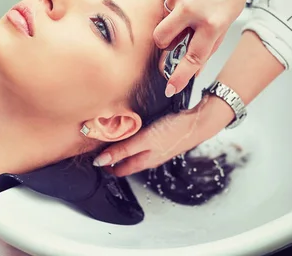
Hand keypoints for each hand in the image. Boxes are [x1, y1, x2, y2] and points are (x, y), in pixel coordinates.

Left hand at [93, 96, 232, 176]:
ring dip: (122, 147)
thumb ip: (123, 150)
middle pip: (126, 161)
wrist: (198, 122)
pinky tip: (133, 129)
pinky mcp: (163, 137)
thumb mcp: (144, 140)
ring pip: (135, 151)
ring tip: (110, 138)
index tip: (93, 160)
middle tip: (97, 148)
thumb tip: (101, 161)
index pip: (120, 169)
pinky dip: (134, 138)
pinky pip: (143, 141)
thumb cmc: (174, 131)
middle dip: (112, 158)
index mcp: (144, 161)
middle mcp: (150, 156)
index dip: (106, 166)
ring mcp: (157, 147)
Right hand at [155, 0, 257, 96]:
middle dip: (164, 43)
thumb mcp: (230, 15)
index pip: (192, 58)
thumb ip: (211, 39)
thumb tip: (197, 63)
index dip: (179, 76)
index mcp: (213, 22)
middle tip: (174, 37)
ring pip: (166, 17)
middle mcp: (193, 10)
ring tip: (195, 0)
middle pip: (162, 39)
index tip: (170, 87)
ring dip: (174, 17)